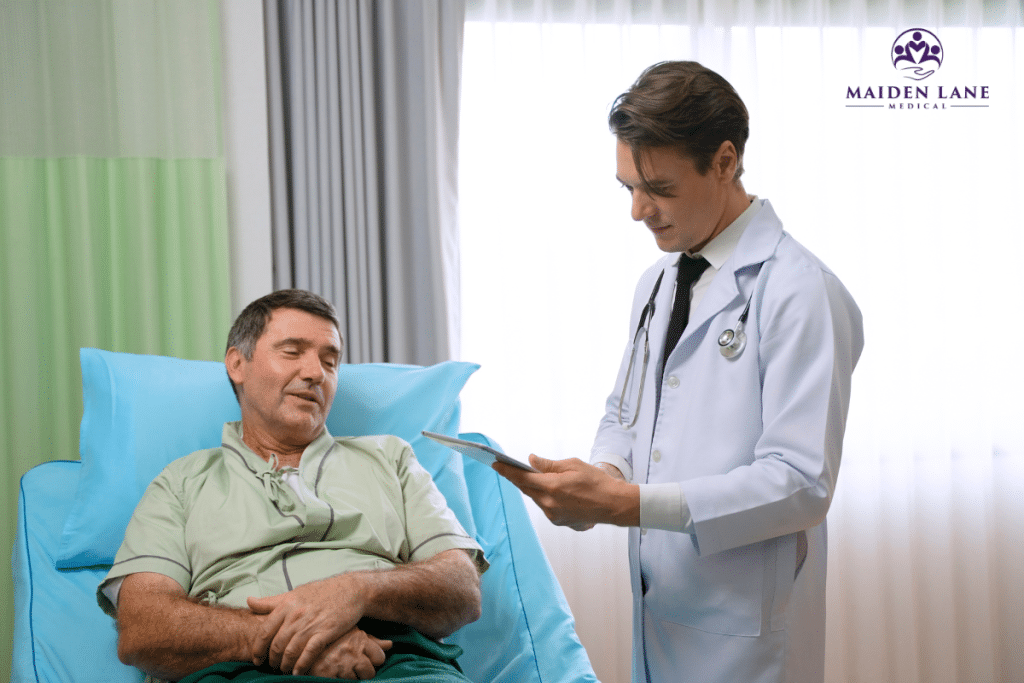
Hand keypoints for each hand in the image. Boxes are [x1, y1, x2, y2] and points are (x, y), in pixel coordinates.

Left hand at [248, 574, 364, 674]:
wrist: (350, 590)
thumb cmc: (321, 592)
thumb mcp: (294, 593)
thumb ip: (271, 601)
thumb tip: (249, 602)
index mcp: (286, 605)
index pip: (265, 632)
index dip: (258, 649)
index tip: (257, 659)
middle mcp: (296, 615)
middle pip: (276, 645)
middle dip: (272, 661)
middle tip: (272, 667)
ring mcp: (311, 624)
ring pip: (290, 652)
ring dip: (285, 665)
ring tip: (284, 671)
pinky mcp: (326, 632)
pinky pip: (309, 653)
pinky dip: (301, 665)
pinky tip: (298, 672)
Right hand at [306, 626, 392, 679]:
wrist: (301, 640)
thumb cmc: (330, 637)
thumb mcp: (351, 633)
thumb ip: (371, 641)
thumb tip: (390, 644)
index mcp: (359, 639)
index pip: (379, 656)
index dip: (374, 660)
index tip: (365, 659)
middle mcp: (352, 651)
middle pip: (370, 672)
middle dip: (363, 672)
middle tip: (351, 667)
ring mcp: (340, 664)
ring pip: (355, 680)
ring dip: (348, 677)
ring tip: (338, 668)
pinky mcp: (328, 674)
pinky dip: (336, 680)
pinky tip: (331, 674)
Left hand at [493, 455, 639, 529]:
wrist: (613, 505)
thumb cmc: (597, 482)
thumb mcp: (573, 465)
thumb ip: (549, 465)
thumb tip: (531, 461)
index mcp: (552, 487)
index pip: (522, 478)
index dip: (507, 471)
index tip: (496, 464)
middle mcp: (549, 504)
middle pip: (526, 489)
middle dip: (517, 478)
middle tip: (507, 468)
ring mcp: (553, 515)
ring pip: (535, 498)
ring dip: (532, 488)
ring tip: (529, 477)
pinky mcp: (559, 521)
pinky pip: (545, 506)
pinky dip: (544, 497)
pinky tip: (548, 489)